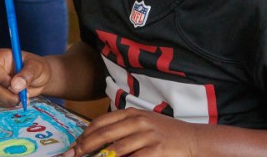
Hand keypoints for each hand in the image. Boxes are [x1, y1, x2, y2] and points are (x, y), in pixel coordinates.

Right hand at [0, 48, 52, 107]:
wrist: (40, 78)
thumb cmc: (37, 68)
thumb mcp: (36, 67)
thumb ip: (27, 74)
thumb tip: (15, 86)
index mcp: (1, 57)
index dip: (0, 78)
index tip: (13, 84)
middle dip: (6, 94)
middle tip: (20, 97)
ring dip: (9, 100)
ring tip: (23, 98)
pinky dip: (9, 104)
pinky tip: (19, 100)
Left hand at [63, 108, 197, 156]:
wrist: (192, 138)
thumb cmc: (165, 133)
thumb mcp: (144, 124)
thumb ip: (123, 129)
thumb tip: (97, 141)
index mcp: (132, 113)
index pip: (101, 122)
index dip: (85, 134)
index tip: (75, 145)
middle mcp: (138, 121)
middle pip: (104, 134)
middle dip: (85, 146)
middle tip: (73, 155)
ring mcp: (147, 135)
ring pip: (116, 149)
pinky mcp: (156, 149)